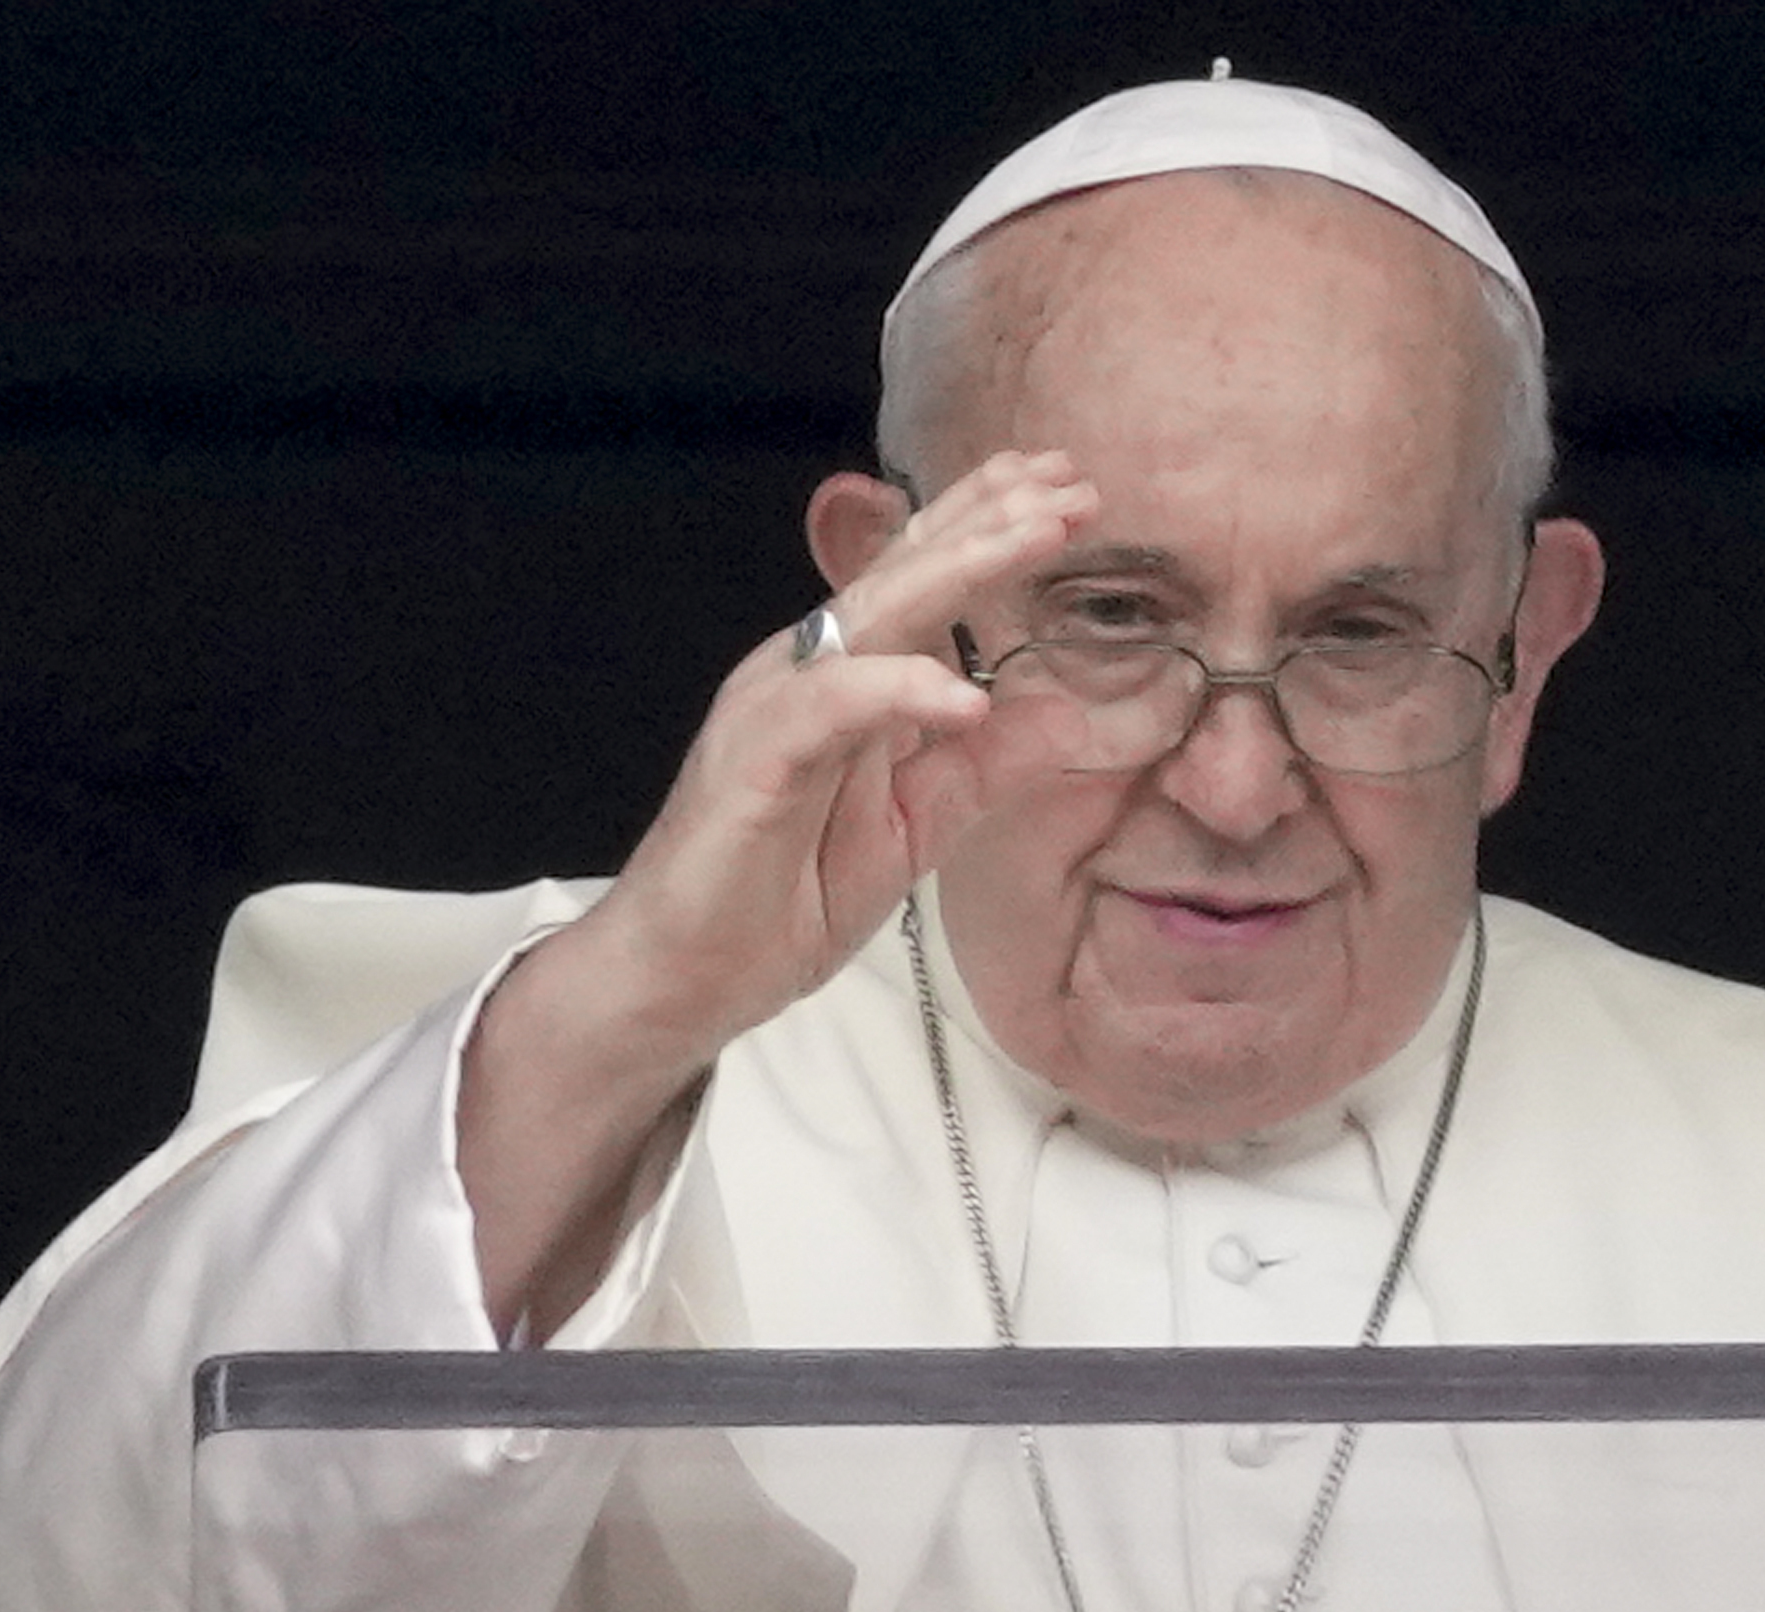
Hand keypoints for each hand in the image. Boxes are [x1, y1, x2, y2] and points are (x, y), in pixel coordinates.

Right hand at [458, 450, 1094, 1333]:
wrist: (686, 975)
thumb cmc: (784, 894)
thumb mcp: (919, 823)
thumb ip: (988, 764)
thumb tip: (1077, 715)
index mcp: (844, 675)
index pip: (920, 579)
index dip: (989, 524)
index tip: (1070, 489)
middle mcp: (807, 670)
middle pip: (905, 572)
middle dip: (991, 519)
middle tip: (1072, 483)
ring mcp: (774, 706)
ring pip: (873, 615)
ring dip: (959, 567)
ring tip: (1037, 535)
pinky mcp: (754, 761)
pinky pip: (831, 708)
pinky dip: (898, 692)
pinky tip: (964, 693)